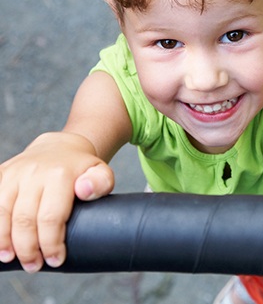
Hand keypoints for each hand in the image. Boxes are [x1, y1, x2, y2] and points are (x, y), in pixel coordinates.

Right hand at [0, 132, 113, 271]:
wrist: (60, 147)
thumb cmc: (81, 169)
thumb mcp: (100, 172)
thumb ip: (101, 182)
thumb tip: (84, 191)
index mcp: (60, 174)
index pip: (51, 217)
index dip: (51, 243)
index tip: (55, 259)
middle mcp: (33, 172)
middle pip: (24, 219)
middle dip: (28, 248)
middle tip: (34, 265)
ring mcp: (14, 173)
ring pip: (1, 213)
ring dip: (4, 241)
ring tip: (11, 258)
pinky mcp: (1, 174)